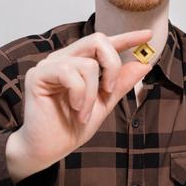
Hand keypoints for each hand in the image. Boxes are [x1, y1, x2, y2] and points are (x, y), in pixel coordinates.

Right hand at [5, 30, 152, 180]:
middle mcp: (64, 58)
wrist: (48, 149)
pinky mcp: (38, 75)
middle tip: (108, 90)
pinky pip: (69, 73)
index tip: (148, 35)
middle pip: (97, 40)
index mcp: (78, 62)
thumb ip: (119, 84)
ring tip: (84, 113)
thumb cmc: (70, 127)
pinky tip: (76, 109)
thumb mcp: (103, 104)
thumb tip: (143, 64)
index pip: (104, 44)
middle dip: (112, 65)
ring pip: (87, 63)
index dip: (126, 38)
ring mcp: (49, 65)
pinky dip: (79, 94)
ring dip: (92, 93)